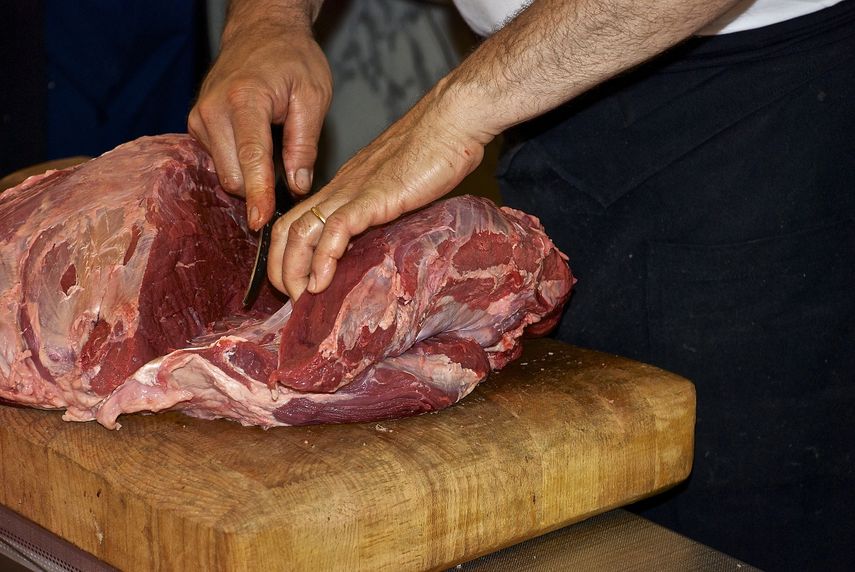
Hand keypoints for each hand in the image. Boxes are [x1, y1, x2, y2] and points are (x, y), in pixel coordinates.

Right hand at [188, 3, 331, 229]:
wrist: (261, 31)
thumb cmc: (291, 58)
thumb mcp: (312, 96)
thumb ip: (304, 144)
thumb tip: (297, 187)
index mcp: (244, 100)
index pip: (251, 159)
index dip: (258, 195)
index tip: (262, 222)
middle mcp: (213, 110)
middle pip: (232, 176)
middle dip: (259, 191)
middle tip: (288, 189)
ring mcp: (200, 118)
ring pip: (224, 173)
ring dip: (250, 179)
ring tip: (276, 162)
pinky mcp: (196, 126)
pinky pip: (218, 162)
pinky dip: (239, 167)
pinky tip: (258, 156)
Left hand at [268, 78, 493, 299]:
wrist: (453, 119)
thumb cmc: (437, 149)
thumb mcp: (403, 188)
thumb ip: (388, 209)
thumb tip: (386, 238)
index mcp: (345, 187)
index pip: (297, 220)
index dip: (285, 254)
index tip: (296, 283)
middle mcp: (340, 189)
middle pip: (287, 228)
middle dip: (279, 268)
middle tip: (290, 300)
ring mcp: (354, 192)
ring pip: (301, 231)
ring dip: (294, 271)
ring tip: (300, 299)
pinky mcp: (373, 197)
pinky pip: (336, 229)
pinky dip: (323, 260)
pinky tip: (321, 283)